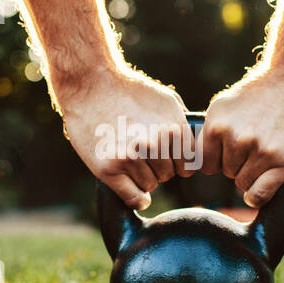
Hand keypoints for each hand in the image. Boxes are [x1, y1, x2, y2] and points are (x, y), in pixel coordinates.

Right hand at [55, 66, 194, 208]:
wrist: (89, 84)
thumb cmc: (128, 91)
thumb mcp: (165, 100)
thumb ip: (182, 125)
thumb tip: (194, 148)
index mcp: (173, 129)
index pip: (187, 165)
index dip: (175, 162)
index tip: (164, 156)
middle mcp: (155, 144)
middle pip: (168, 175)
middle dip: (158, 167)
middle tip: (140, 153)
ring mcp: (131, 156)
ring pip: (150, 185)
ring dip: (142, 177)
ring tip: (128, 158)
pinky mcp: (109, 167)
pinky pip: (134, 197)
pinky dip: (136, 198)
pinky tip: (134, 192)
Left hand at [201, 67, 283, 206]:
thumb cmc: (262, 94)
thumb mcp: (226, 105)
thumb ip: (211, 131)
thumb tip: (195, 160)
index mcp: (217, 124)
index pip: (205, 164)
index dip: (218, 160)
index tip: (230, 153)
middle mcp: (236, 138)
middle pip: (227, 173)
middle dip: (239, 164)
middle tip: (257, 143)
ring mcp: (260, 150)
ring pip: (243, 183)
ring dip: (253, 174)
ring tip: (267, 151)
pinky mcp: (283, 161)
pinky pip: (259, 194)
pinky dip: (258, 196)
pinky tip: (263, 186)